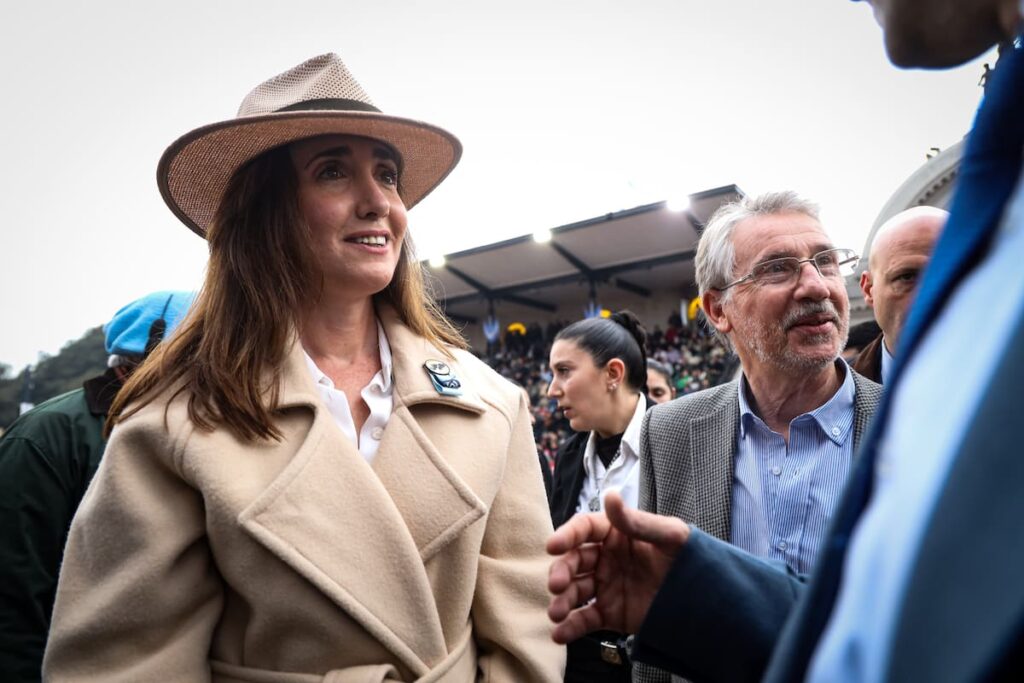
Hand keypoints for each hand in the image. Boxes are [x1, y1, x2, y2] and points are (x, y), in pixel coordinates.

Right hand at [546, 491, 689, 643]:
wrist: (705, 600)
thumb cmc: (689, 558)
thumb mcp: (669, 535)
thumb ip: (637, 521)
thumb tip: (610, 495)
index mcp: (616, 534)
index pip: (584, 529)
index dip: (567, 535)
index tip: (553, 546)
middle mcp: (605, 558)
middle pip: (574, 561)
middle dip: (561, 572)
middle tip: (557, 585)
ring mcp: (605, 587)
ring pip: (575, 592)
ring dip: (561, 601)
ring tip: (556, 613)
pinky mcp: (609, 613)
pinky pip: (585, 619)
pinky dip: (570, 628)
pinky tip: (559, 635)